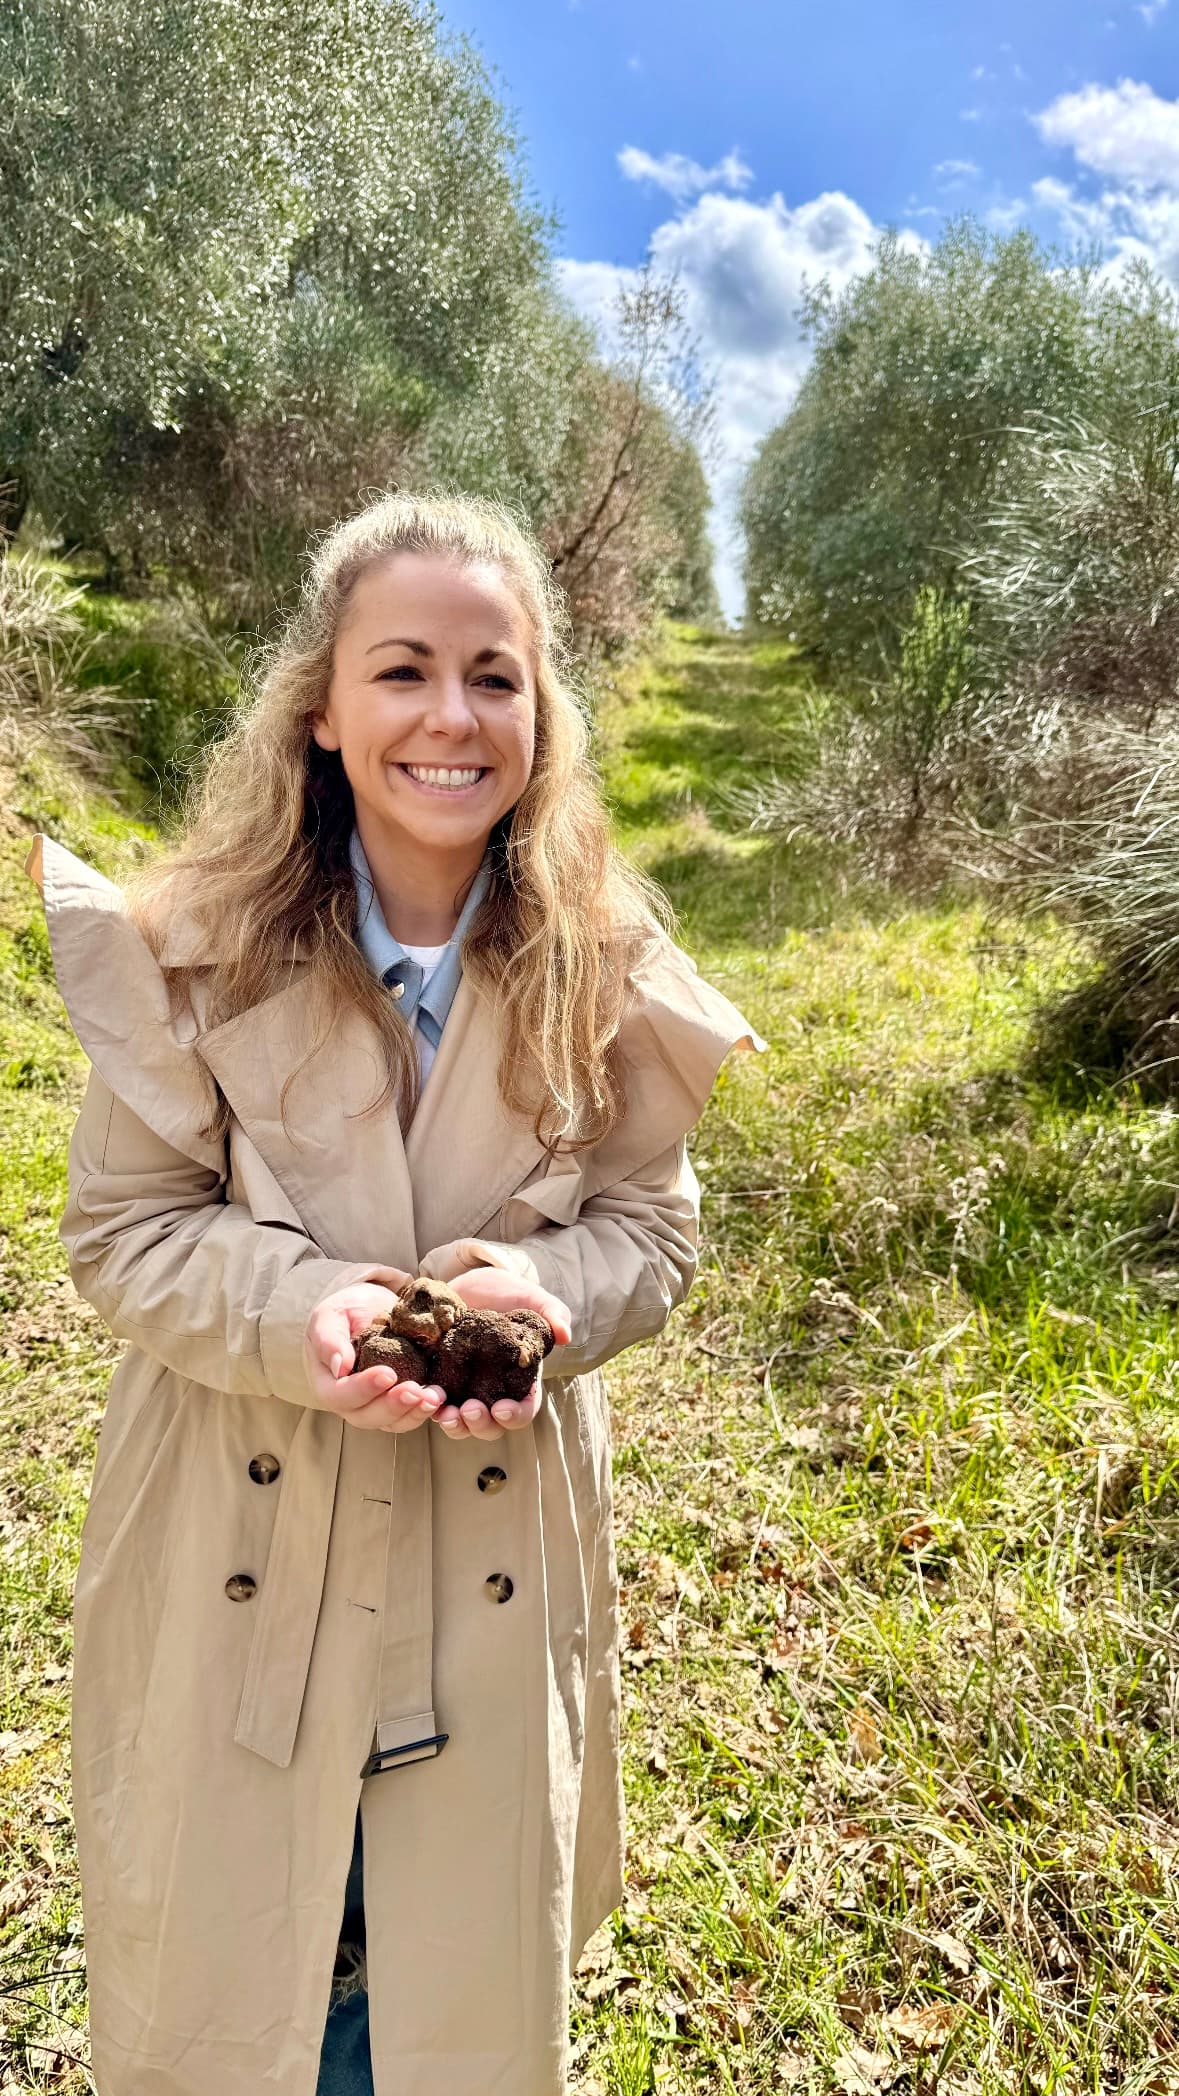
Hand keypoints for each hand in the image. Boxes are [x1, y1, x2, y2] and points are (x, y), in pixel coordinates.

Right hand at [304, 1278, 447, 1432]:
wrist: (369, 1312)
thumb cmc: (344, 1313)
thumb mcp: (330, 1317)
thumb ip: (329, 1340)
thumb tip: (341, 1368)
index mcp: (328, 1384)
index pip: (340, 1395)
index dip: (363, 1389)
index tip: (387, 1374)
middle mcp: (350, 1403)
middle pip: (367, 1416)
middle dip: (393, 1406)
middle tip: (416, 1391)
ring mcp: (376, 1406)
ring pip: (393, 1422)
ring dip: (415, 1412)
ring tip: (435, 1397)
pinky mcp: (399, 1403)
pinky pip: (411, 1415)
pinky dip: (426, 1409)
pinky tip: (441, 1397)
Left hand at [430, 1266, 572, 1443]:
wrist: (471, 1284)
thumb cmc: (509, 1294)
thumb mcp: (533, 1299)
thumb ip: (553, 1314)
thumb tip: (565, 1334)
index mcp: (521, 1382)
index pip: (523, 1411)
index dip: (514, 1415)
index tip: (501, 1408)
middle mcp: (494, 1393)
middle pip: (491, 1426)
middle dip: (480, 1425)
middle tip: (469, 1410)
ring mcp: (465, 1390)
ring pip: (461, 1424)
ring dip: (454, 1425)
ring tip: (444, 1414)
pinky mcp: (441, 1380)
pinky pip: (434, 1404)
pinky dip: (429, 1406)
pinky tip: (424, 1397)